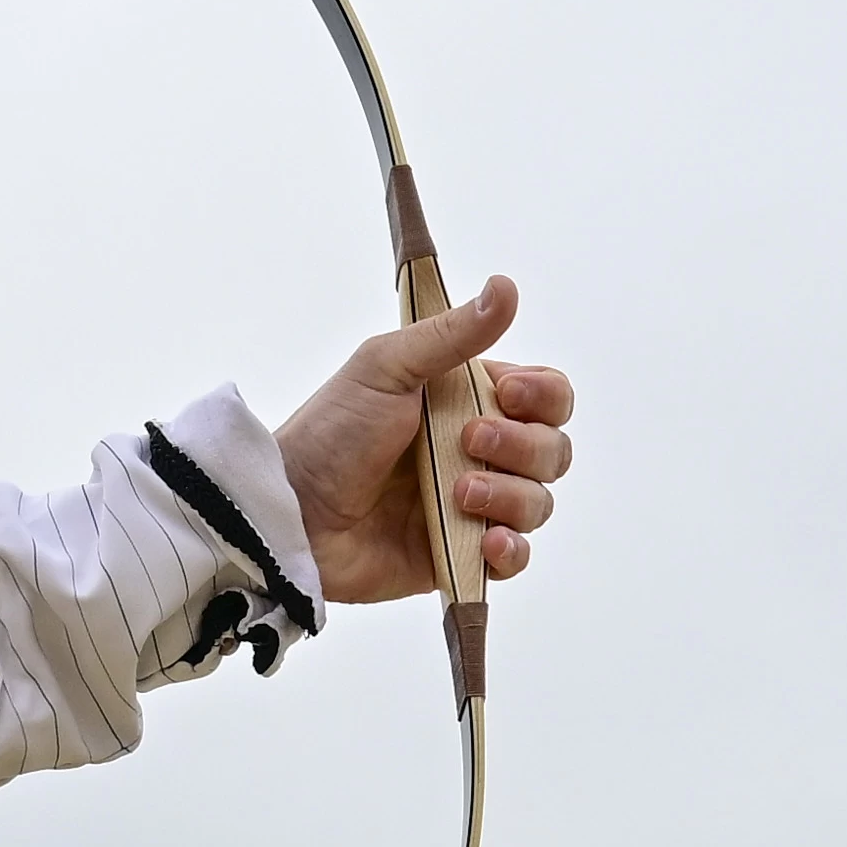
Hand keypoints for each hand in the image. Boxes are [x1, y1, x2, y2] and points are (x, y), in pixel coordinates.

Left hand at [278, 278, 571, 609]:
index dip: (542, 396)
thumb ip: (452, 334)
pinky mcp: (460, 554)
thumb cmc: (329, 435)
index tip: (507, 393)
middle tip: (467, 442)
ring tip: (458, 495)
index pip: (546, 395)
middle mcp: (478, 452)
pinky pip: (515, 559)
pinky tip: (487, 541)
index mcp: (467, 401)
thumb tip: (505, 288)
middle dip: (523, 446)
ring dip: (510, 496)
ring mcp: (472, 506)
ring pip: (538, 503)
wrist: (294, 513)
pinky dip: (511, 550)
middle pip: (552, 449)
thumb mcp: (386, 368)